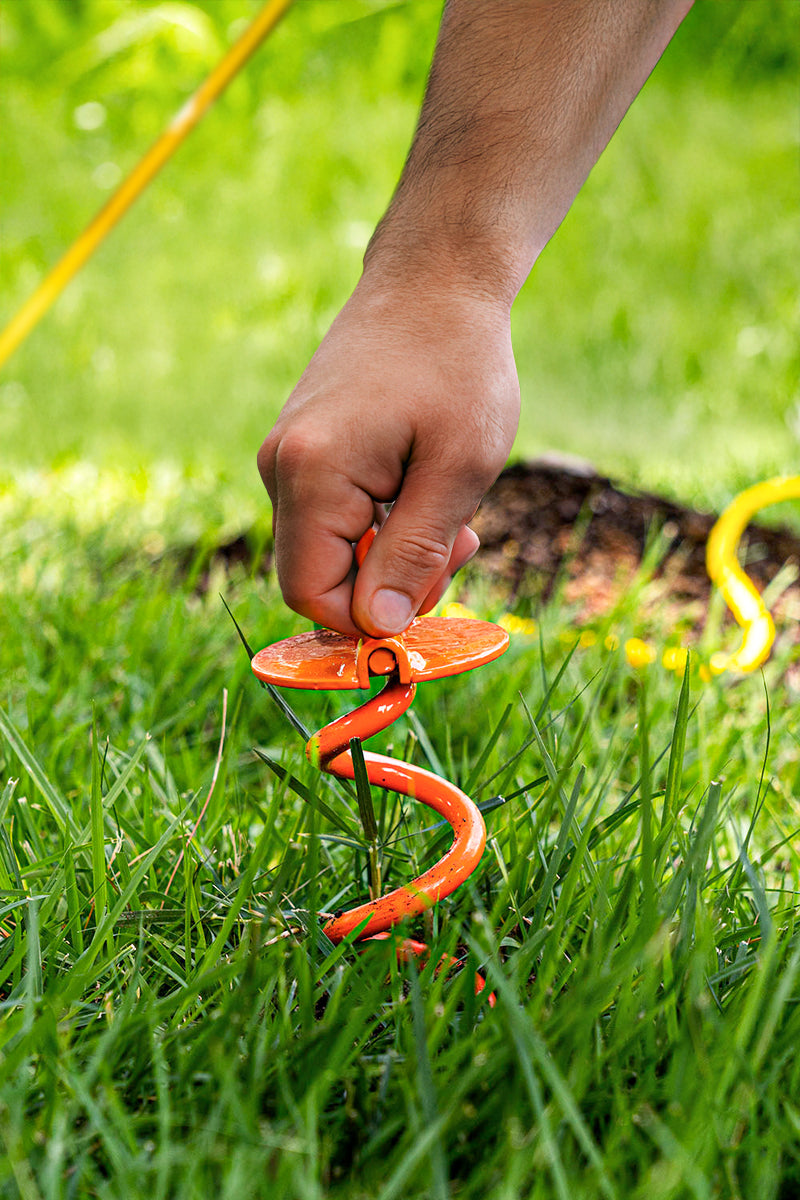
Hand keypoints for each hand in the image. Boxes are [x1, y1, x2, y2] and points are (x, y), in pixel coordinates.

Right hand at [257, 275, 519, 635]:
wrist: (435, 278)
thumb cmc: (458, 364)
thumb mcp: (458, 470)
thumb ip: (413, 555)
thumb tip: (375, 628)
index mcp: (310, 472)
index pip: (313, 595)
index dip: (371, 619)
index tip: (434, 593)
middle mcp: (280, 466)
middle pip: (321, 577)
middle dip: (392, 581)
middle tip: (459, 541)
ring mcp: (286, 456)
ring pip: (332, 549)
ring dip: (394, 549)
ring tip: (449, 501)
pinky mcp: (303, 449)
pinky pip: (334, 516)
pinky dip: (383, 520)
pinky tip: (424, 482)